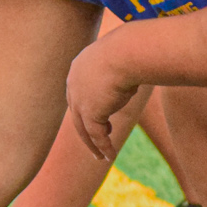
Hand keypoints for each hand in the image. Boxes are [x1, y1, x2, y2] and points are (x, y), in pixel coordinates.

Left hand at [64, 41, 139, 163]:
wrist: (127, 52)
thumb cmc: (131, 49)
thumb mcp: (122, 57)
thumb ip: (121, 69)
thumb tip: (132, 75)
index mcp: (79, 68)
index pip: (79, 92)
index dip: (87, 107)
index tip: (100, 117)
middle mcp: (73, 84)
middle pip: (77, 112)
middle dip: (86, 128)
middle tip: (94, 140)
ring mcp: (79, 100)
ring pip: (84, 128)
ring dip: (93, 144)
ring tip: (101, 156)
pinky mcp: (90, 113)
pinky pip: (96, 135)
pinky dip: (103, 147)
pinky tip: (110, 156)